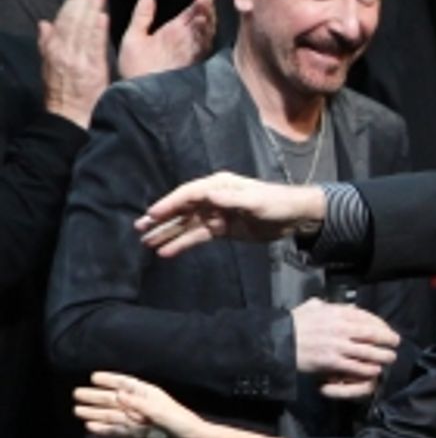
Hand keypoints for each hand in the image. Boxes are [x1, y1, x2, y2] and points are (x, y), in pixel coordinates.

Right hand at [38, 0, 109, 128]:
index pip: (63, 18)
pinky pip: (94, 46)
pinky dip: (98, 30)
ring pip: (83, 29)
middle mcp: (63, 52)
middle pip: (73, 19)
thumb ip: (46, 43)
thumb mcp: (48, 65)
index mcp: (53, 49)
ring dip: (92, 9)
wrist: (68, 116)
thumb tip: (44, 23)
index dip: (73, 1)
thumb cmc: (61, 91)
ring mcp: (78, 60)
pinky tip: (103, 16)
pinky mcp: (92, 70)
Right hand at [74, 372, 206, 437]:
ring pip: (112, 416)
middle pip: (114, 400)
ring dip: (96, 413)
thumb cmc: (183, 423)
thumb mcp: (162, 412)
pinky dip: (105, 430)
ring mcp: (138, 422)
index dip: (110, 380)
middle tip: (77, 394)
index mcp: (148, 395)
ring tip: (78, 411)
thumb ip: (140, 405)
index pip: (126, 384)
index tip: (93, 377)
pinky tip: (91, 428)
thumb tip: (119, 395)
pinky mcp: (138, 436)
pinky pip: (118, 431)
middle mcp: (141, 406)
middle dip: (96, 397)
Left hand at [116, 0, 218, 79]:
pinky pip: (203, 47)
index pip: (192, 11)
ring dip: (207, 16)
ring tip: (202, 3)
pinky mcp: (191, 63)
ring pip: (207, 31)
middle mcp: (185, 40)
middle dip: (207, 4)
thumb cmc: (133, 68)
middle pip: (204, 19)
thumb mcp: (133, 38)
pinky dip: (204, 34)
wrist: (134, 92)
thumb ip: (141, 18)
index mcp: (173, 32)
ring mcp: (190, 52)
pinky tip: (200, 22)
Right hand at [136, 171, 326, 255]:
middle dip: (161, 218)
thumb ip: (231, 200)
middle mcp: (213, 197)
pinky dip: (182, 243)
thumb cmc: (276, 203)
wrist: (294, 217)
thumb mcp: (256, 201)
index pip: (188, 194)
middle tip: (140, 228)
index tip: (152, 214)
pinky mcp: (221, 229)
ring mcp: (215, 213)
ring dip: (167, 233)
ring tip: (147, 242)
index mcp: (219, 185)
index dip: (170, 203)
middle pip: (182, 208)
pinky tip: (167, 251)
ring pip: (186, 224)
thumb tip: (207, 195)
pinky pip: (197, 236)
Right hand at [290, 296, 399, 397]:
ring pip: (367, 351)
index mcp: (336, 313)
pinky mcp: (332, 361)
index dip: (380, 323)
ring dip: (381, 355)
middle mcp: (340, 328)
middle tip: (395, 342)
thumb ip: (327, 305)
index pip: (365, 316)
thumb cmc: (294, 323)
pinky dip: (367, 368)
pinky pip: (355, 366)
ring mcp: (337, 345)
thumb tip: (340, 305)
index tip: (386, 329)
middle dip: (386, 338)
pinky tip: (374, 370)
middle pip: (371, 333)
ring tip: (390, 358)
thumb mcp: (312, 306)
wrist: (279, 341)